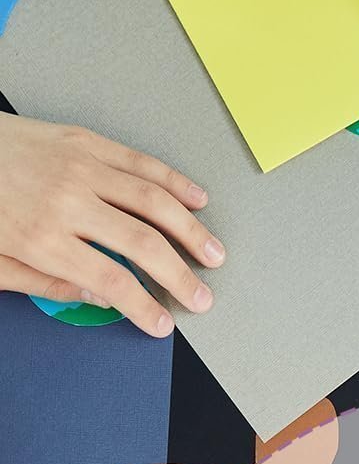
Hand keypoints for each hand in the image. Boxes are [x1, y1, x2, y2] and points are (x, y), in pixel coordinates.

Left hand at [0, 114, 222, 335]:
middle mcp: (67, 202)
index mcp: (41, 238)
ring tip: (213, 252)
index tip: (163, 323)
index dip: (145, 307)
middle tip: (202, 296)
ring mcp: (80, 167)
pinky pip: (141, 162)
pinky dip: (175, 182)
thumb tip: (98, 298)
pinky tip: (196, 198)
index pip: (113, 281)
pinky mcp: (83, 141)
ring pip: (155, 202)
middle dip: (180, 276)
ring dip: (192, 231)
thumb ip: (45, 285)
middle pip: (144, 244)